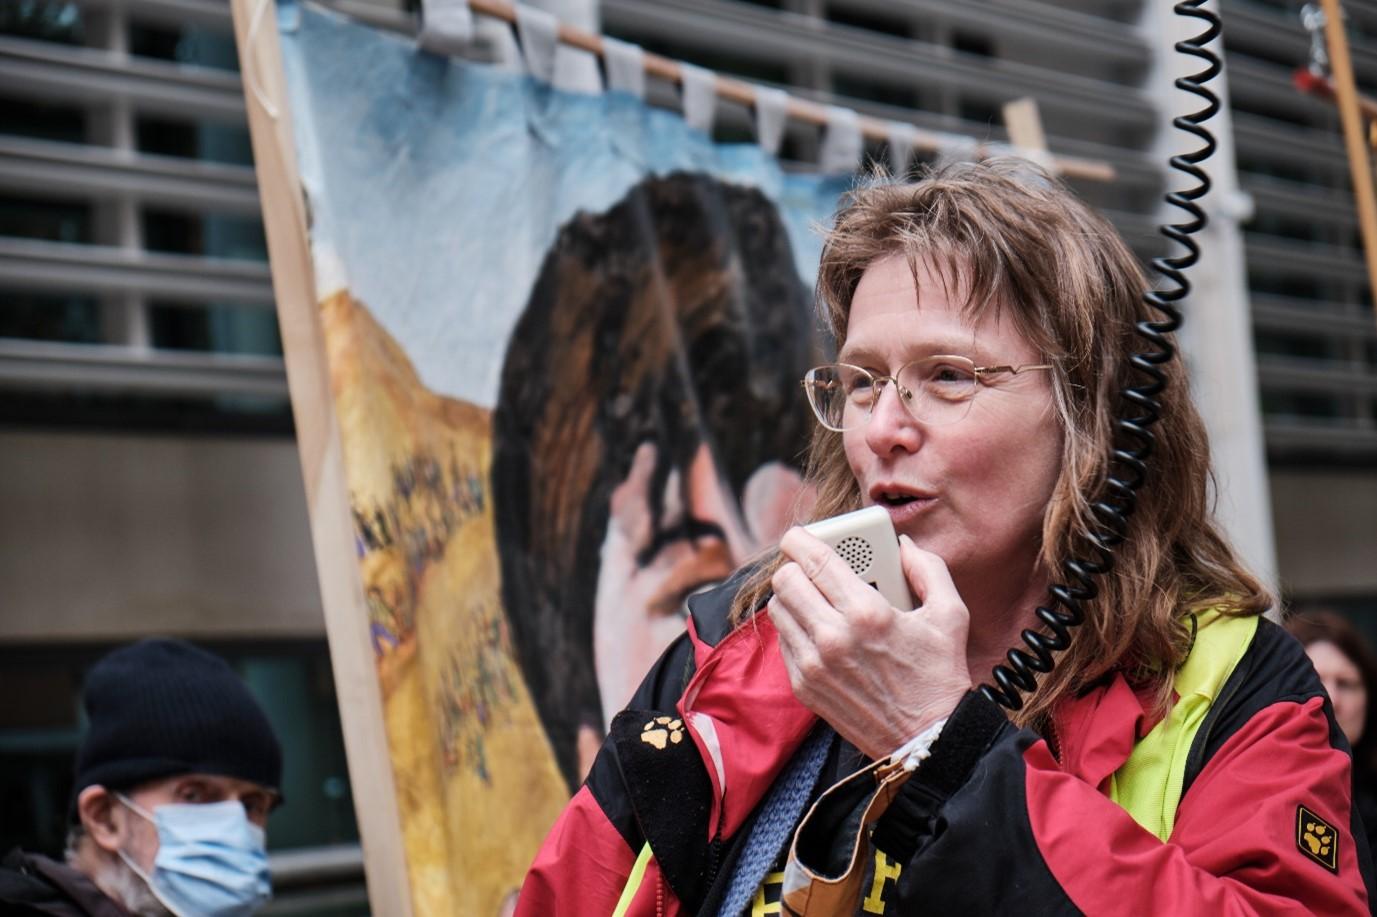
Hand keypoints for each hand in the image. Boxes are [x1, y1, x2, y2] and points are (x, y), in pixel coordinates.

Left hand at [768, 528, 972, 759]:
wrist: (928, 740)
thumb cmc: (939, 676)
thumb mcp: (949, 615)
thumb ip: (928, 569)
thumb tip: (903, 545)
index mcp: (866, 612)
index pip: (814, 560)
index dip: (799, 540)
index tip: (798, 536)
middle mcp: (833, 636)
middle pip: (785, 580)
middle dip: (796, 567)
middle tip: (812, 570)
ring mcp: (814, 664)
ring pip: (778, 610)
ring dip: (792, 598)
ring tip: (815, 599)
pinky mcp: (804, 687)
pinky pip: (783, 641)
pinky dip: (795, 629)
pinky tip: (818, 630)